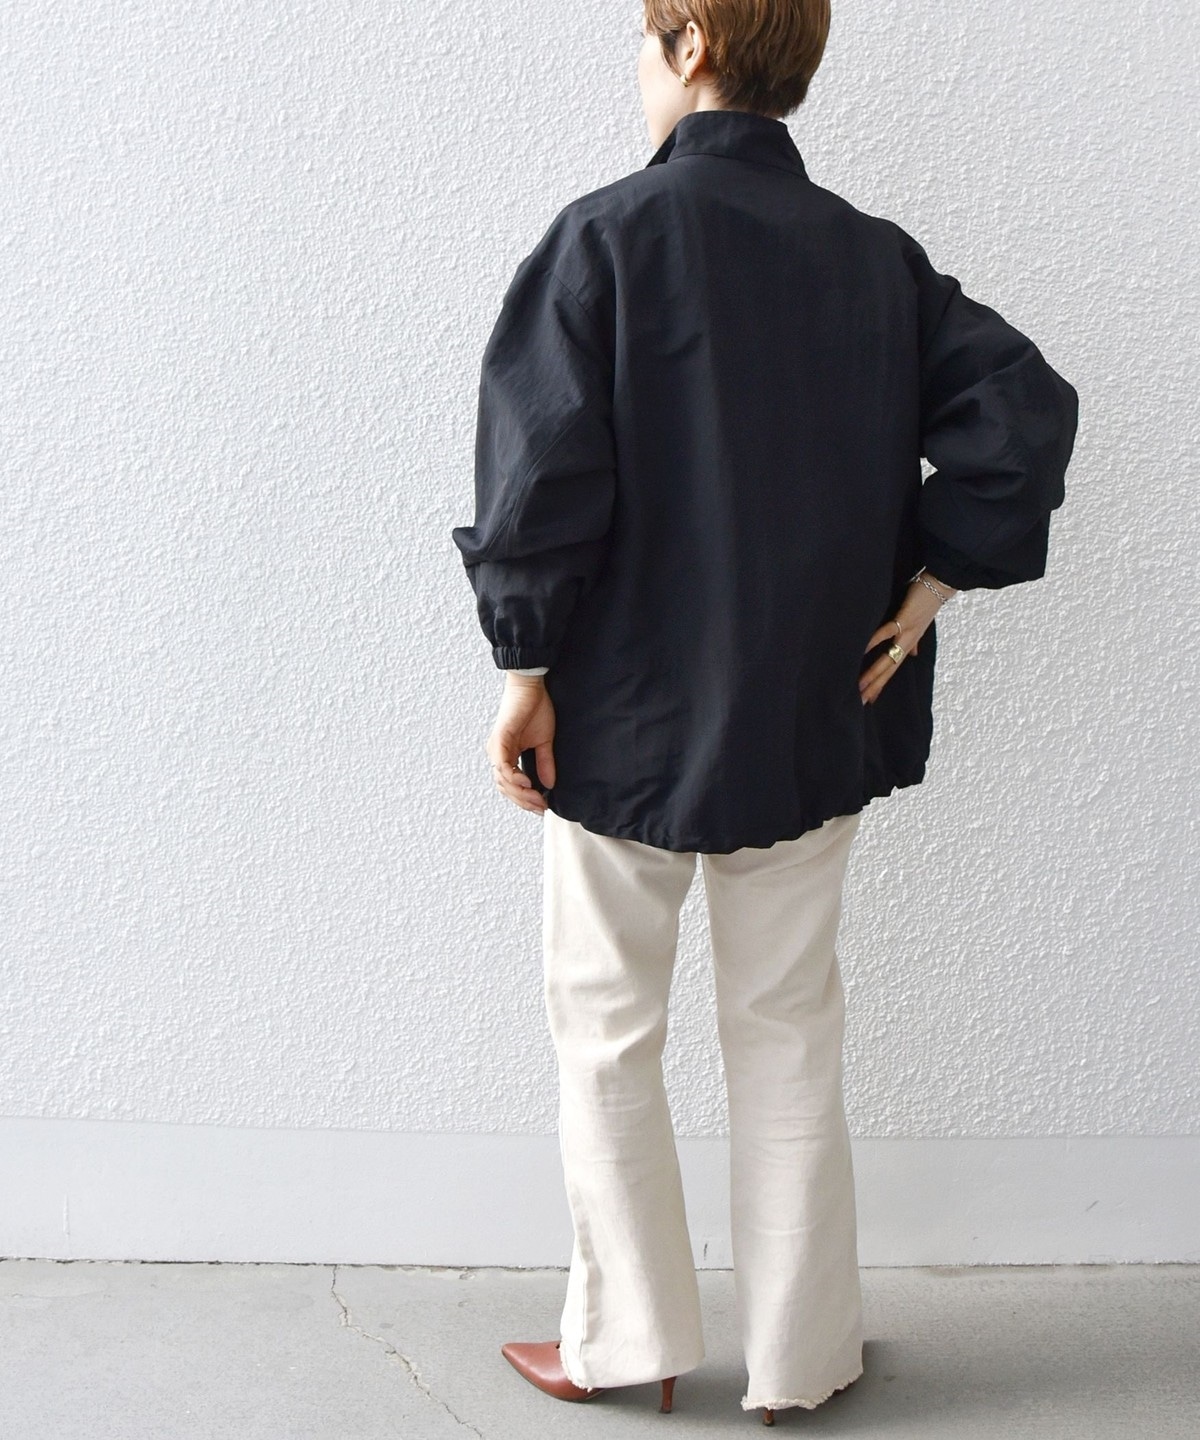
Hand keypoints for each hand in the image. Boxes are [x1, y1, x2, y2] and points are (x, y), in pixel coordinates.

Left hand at [485, 674, 555, 812]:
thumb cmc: (535, 709)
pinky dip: (514, 777)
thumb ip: (544, 763)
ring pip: (502, 781)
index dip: (525, 800)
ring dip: (520, 794)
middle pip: (506, 788)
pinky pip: (503, 765)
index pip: (511, 786)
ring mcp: (496, 748)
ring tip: (536, 799)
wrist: (531, 687)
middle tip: (541, 807)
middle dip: (524, 801)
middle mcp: (497, 754)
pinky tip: (527, 784)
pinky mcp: (500, 739)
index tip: (542, 807)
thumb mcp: (544, 742)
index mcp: (506, 755)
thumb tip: (549, 785)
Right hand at [859, 573, 956, 704]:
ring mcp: (906, 633)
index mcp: (909, 643)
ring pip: (889, 659)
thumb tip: (913, 653)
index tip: (870, 699)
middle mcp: (908, 642)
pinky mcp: (904, 619)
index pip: (893, 668)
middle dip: (875, 687)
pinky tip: (861, 651)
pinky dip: (873, 642)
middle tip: (861, 702)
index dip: (882, 684)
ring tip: (860, 685)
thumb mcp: (920, 623)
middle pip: (890, 670)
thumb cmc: (926, 601)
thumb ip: (914, 640)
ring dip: (874, 673)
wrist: (942, 584)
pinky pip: (886, 633)